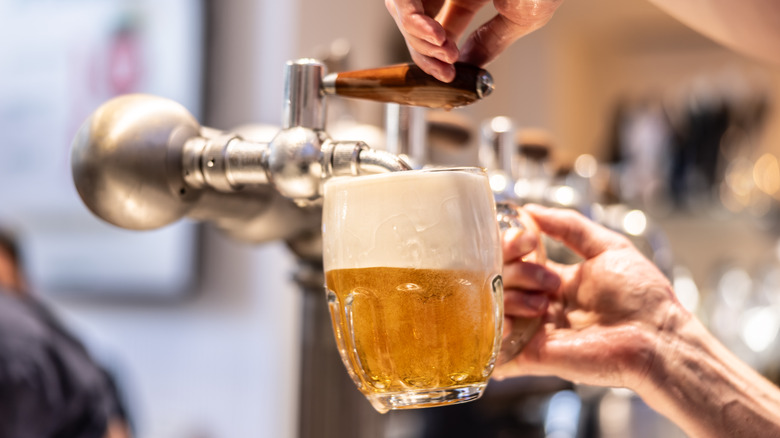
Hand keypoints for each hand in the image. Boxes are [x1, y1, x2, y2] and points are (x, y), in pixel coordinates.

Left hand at [385, 0, 563, 81]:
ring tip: (444, 52)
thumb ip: (491, 42)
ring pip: (405, 10)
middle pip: (418, 22)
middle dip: (425, 52)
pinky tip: (435, 37)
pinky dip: (413, 20)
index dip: (438, 56)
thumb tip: (468, 67)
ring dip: (418, 39)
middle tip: (445, 70)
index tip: (449, 76)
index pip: (441, 28)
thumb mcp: (521, 18)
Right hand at [496, 205, 687, 391]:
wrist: (657, 340)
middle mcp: (540, 303)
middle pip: (499, 278)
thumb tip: (530, 209)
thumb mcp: (609, 247)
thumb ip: (570, 227)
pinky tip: (515, 319)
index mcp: (555, 279)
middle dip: (513, 269)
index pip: (515, 258)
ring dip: (510, 297)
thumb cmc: (642, 296)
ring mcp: (535, 330)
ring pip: (493, 306)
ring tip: (543, 304)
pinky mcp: (533, 355)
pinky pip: (497, 344)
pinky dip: (496, 329)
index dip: (512, 245)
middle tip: (546, 278)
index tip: (526, 240)